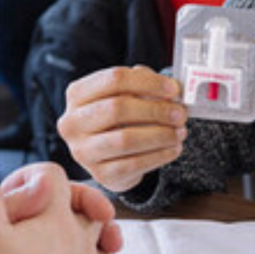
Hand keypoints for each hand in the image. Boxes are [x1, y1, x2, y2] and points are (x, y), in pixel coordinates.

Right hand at [58, 66, 190, 193]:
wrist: (113, 157)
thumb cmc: (123, 119)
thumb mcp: (129, 95)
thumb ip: (145, 85)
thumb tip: (172, 87)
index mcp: (78, 94)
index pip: (114, 79)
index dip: (149, 82)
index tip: (174, 90)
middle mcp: (73, 122)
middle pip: (118, 108)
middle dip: (156, 110)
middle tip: (181, 114)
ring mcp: (83, 151)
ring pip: (125, 139)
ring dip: (161, 134)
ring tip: (180, 132)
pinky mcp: (100, 174)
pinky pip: (134, 164)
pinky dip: (160, 155)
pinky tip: (174, 148)